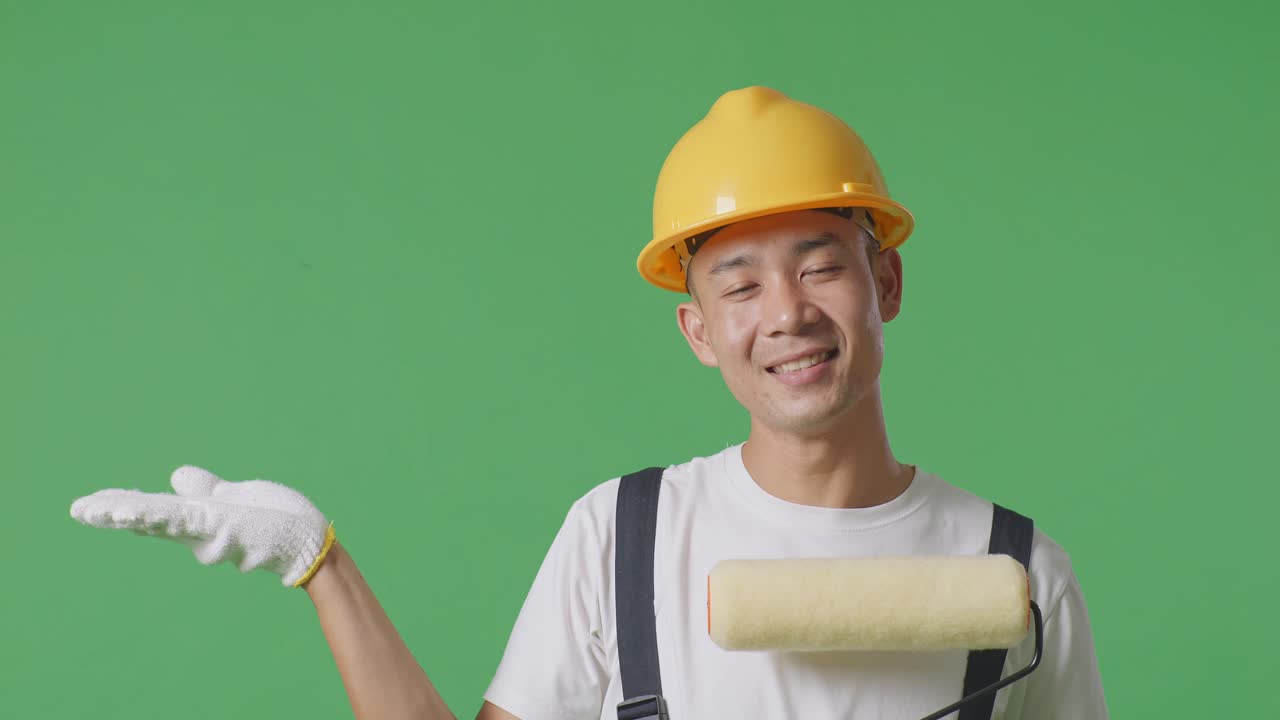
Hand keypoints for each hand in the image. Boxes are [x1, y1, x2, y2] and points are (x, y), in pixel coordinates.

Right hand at [70, 465, 335, 587]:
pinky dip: (167, 517)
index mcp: (199, 518)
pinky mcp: (226, 529)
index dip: (122, 505)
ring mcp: (211, 532)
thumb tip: (177, 475)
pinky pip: (192, 522)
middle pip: (150, 519)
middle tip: (78, 509)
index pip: (154, 510)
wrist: (308, 540)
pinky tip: (141, 512)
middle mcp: (199, 531)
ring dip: (134, 515)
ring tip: (103, 510)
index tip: (89, 503)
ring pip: (165, 521)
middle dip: (114, 513)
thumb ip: (206, 491)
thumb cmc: (277, 520)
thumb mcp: (236, 497)